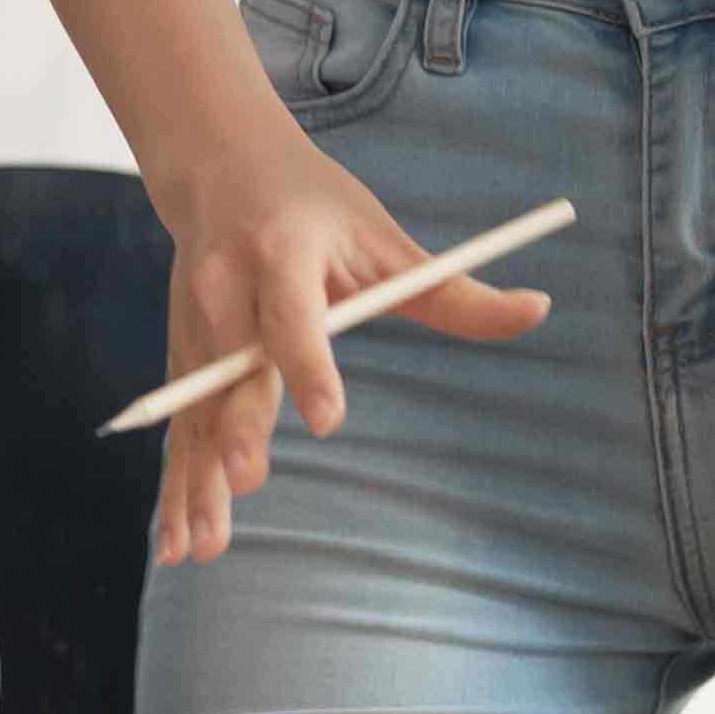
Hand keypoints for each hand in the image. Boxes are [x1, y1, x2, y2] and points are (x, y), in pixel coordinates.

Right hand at [148, 119, 549, 565]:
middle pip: (232, 368)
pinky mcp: (180, 357)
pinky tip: (174, 544)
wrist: (218, 167)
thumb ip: (453, 289)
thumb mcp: (384, 238)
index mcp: (283, 252)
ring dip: (195, 482)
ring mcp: (195, 328)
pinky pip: (178, 429)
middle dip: (237, 425)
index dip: (308, 363)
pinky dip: (175, 487)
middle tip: (248, 476)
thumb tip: (540, 308)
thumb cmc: (316, 205)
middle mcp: (228, 291)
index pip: (294, 314)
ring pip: (195, 413)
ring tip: (203, 546)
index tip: (328, 418)